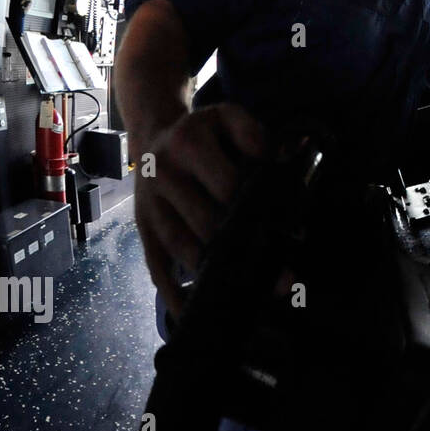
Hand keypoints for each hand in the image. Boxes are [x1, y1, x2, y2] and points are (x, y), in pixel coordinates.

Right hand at [133, 103, 268, 318]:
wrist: (153, 132)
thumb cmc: (203, 131)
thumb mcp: (227, 117)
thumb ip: (254, 134)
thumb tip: (279, 162)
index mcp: (188, 145)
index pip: (227, 186)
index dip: (257, 210)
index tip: (286, 233)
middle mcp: (164, 177)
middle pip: (207, 224)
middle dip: (243, 251)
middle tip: (279, 280)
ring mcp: (150, 207)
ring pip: (184, 248)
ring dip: (215, 275)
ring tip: (247, 298)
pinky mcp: (143, 229)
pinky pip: (156, 265)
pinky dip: (172, 292)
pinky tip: (190, 313)